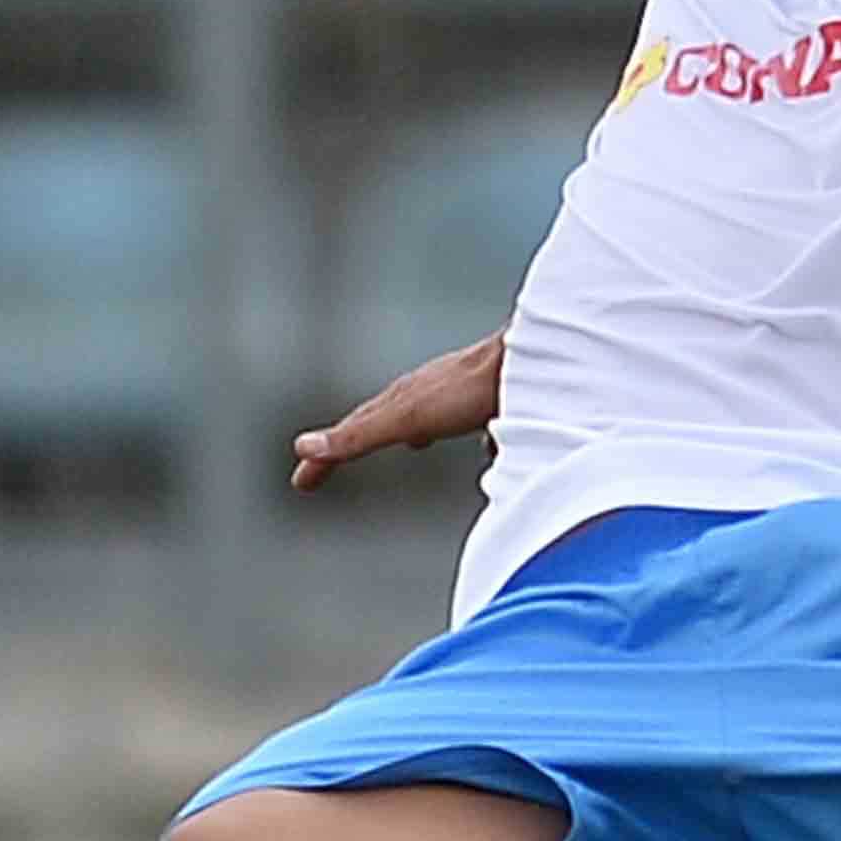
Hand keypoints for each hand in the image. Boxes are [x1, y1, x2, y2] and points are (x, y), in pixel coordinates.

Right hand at [288, 336, 501, 494]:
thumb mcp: (406, 418)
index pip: (352, 430)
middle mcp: (429, 392)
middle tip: (335, 460)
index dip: (325, 455)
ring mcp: (464, 393)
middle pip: (385, 417)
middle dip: (358, 438)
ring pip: (430, 414)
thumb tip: (302, 447)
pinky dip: (467, 434)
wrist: (538, 360)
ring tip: (410, 443)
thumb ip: (359, 435)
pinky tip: (487, 445)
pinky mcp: (500, 399)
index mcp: (402, 400)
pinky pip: (476, 419)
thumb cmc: (470, 390)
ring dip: (412, 429)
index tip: (302, 480)